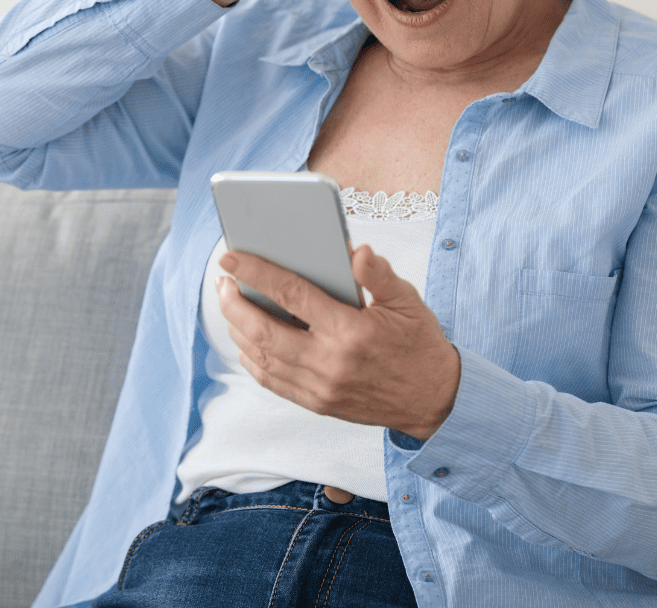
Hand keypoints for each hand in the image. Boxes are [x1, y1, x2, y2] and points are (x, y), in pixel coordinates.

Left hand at [217, 243, 460, 440]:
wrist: (434, 400)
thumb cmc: (418, 344)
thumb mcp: (407, 301)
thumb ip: (379, 275)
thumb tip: (356, 251)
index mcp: (350, 331)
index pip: (292, 294)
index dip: (256, 272)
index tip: (230, 257)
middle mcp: (329, 362)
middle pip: (263, 331)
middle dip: (234, 303)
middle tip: (222, 281)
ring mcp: (320, 388)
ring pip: (261, 357)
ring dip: (237, 328)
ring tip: (230, 304)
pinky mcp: (317, 404)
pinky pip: (271, 381)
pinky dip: (251, 358)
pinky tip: (246, 338)